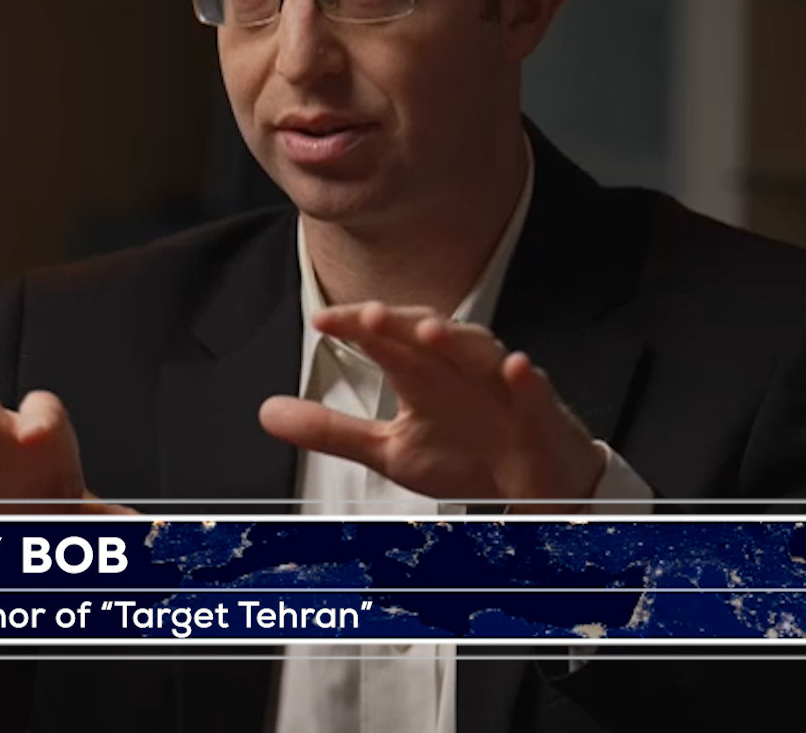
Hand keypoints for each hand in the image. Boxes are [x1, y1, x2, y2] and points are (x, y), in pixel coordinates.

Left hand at [258, 302, 606, 511]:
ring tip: (428, 332)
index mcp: (421, 373)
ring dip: (456, 339)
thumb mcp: (388, 450)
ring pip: (481, 351)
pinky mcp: (538, 414)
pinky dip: (525, 378)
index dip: (354, 327)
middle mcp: (458, 369)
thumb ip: (331, 430)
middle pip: (428, 334)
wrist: (530, 490)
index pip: (383, 338)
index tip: (321, 320)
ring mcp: (500, 388)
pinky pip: (535, 391)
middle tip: (366, 316)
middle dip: (399, 323)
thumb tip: (267, 412)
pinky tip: (515, 366)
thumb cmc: (464, 455)